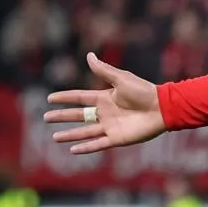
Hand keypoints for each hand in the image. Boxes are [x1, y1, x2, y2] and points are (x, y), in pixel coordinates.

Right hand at [45, 52, 166, 154]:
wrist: (162, 107)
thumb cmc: (144, 91)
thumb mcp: (121, 79)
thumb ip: (103, 70)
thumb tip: (89, 55)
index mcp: (104, 97)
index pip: (79, 98)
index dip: (64, 98)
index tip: (49, 98)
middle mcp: (105, 113)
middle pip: (78, 116)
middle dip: (62, 117)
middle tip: (45, 118)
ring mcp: (110, 126)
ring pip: (85, 132)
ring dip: (70, 135)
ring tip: (54, 137)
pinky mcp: (117, 138)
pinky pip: (98, 144)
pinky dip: (85, 147)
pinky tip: (72, 150)